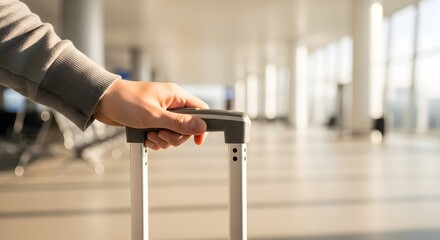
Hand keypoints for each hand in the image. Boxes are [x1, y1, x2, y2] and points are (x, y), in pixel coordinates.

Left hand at [93, 79, 208, 149]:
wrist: (101, 101)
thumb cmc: (125, 101)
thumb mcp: (154, 115)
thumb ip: (179, 123)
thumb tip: (201, 127)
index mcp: (176, 95)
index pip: (200, 110)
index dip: (201, 126)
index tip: (196, 141)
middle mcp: (171, 103)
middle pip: (186, 127)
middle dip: (174, 136)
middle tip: (160, 135)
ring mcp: (162, 113)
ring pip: (174, 134)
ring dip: (163, 140)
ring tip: (150, 136)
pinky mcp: (152, 120)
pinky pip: (162, 136)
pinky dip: (155, 140)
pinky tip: (145, 138)